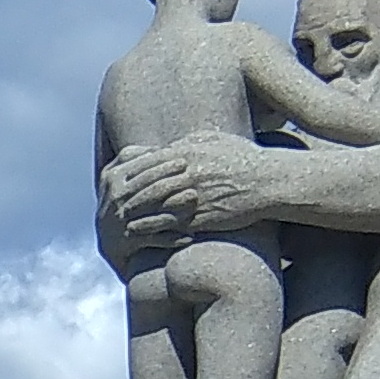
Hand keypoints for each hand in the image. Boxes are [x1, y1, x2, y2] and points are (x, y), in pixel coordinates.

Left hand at [101, 134, 277, 239]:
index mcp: (186, 152)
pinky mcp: (200, 218)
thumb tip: (169, 144)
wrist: (270, 182)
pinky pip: (168, 228)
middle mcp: (184, 173)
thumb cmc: (246, 159)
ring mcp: (191, 196)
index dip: (129, 174)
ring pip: (152, 207)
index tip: (115, 181)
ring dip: (134, 217)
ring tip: (119, 224)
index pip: (146, 162)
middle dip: (125, 197)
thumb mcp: (216, 140)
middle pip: (144, 185)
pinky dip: (152, 233)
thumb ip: (189, 141)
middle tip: (109, 206)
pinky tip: (140, 237)